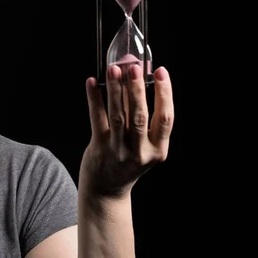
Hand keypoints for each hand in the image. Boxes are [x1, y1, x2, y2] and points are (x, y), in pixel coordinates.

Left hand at [80, 64, 173, 200]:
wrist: (106, 190)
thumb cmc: (128, 160)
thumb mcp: (145, 145)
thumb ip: (144, 113)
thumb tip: (137, 75)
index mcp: (158, 150)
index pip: (166, 118)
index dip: (165, 93)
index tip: (161, 71)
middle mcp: (140, 152)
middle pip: (140, 116)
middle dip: (137, 89)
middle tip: (133, 67)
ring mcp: (118, 151)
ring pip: (118, 116)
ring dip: (115, 90)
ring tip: (113, 69)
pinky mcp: (99, 148)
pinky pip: (96, 119)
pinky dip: (94, 99)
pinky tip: (91, 82)